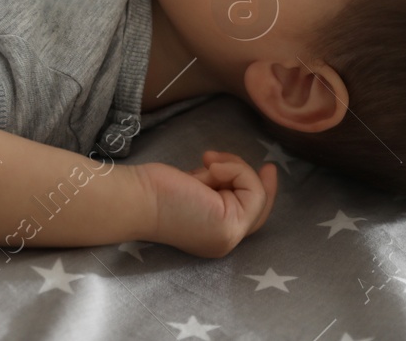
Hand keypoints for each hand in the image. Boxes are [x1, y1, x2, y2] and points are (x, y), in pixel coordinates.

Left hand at [135, 150, 277, 257]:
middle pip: (258, 208)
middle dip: (258, 182)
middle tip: (268, 166)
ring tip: (206, 163)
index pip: (247, 217)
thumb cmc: (155, 190)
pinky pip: (252, 189)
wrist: (137, 199)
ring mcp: (228, 237)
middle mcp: (224, 241)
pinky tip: (210, 166)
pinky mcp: (230, 226)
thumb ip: (215, 187)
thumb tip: (226, 172)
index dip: (259, 193)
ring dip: (234, 169)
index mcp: (214, 234)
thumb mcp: (195, 188)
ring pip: (256, 194)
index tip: (267, 170)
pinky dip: (235, 169)